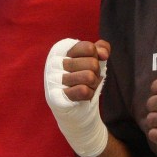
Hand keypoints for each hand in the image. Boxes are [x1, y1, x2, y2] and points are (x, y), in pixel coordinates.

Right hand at [43, 39, 109, 156]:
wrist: (75, 108)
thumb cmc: (84, 79)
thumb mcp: (94, 59)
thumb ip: (101, 48)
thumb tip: (103, 54)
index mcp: (60, 49)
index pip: (89, 48)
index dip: (96, 57)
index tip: (88, 63)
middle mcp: (53, 62)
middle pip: (93, 63)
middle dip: (96, 73)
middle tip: (88, 79)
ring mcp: (52, 79)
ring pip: (89, 76)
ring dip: (93, 85)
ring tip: (85, 87)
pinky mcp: (55, 97)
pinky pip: (83, 91)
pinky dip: (88, 94)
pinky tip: (81, 96)